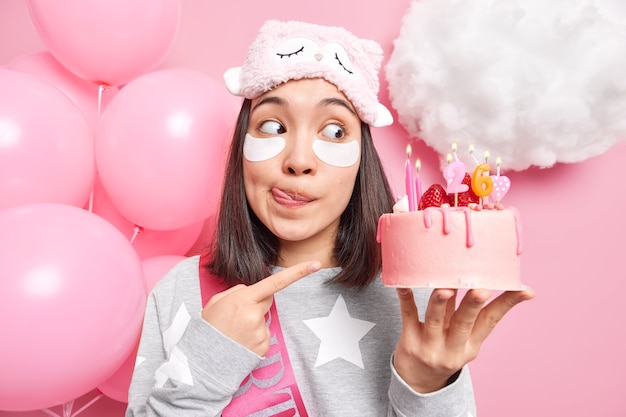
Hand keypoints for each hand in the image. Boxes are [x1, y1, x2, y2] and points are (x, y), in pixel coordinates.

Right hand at [202, 260, 320, 355]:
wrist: (203, 362)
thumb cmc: (208, 329)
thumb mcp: (216, 302)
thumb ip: (237, 291)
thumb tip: (253, 291)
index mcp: (242, 299)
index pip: (275, 282)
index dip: (297, 273)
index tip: (316, 264)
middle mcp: (255, 315)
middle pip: (267, 300)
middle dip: (255, 303)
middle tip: (235, 316)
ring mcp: (261, 332)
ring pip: (263, 319)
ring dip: (252, 323)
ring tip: (233, 333)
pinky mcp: (264, 347)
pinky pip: (263, 335)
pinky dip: (254, 337)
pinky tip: (240, 342)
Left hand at [393, 287, 534, 392]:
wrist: (417, 381)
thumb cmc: (444, 349)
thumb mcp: (463, 338)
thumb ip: (468, 313)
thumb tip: (483, 279)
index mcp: (472, 344)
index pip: (492, 321)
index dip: (508, 304)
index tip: (525, 289)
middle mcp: (453, 347)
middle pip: (464, 322)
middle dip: (472, 305)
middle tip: (481, 290)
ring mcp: (429, 344)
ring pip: (436, 319)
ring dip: (440, 302)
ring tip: (446, 287)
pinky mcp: (409, 340)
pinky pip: (408, 316)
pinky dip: (406, 300)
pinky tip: (405, 285)